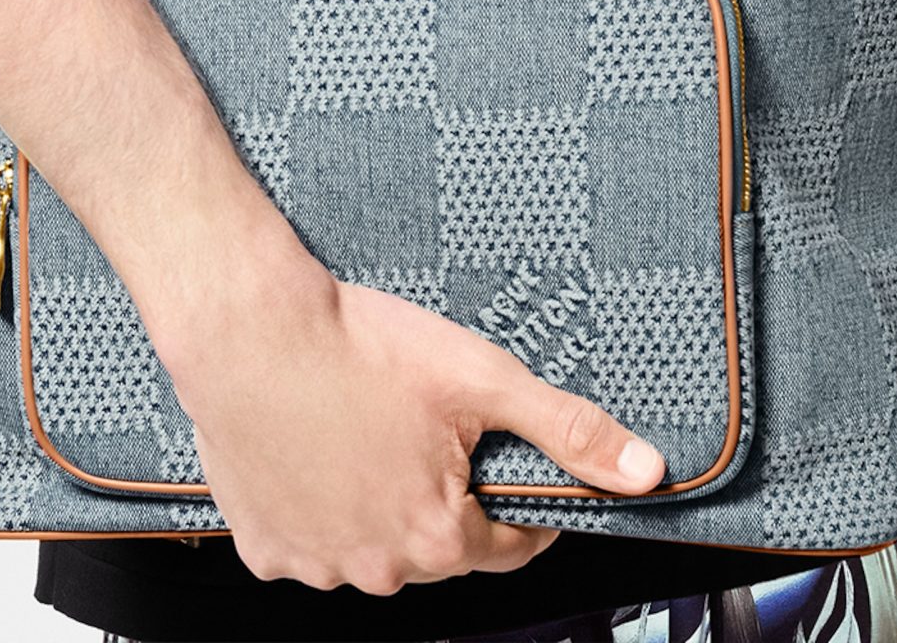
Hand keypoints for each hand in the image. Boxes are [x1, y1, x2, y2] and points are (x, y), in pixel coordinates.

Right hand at [169, 255, 668, 593]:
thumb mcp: (480, 377)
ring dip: (380, 506)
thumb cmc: (360, 346)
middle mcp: (376, 570)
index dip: (521, 507)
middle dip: (446, 498)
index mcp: (436, 539)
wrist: (250, 327)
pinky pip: (308, 541)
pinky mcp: (264, 547)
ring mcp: (314, 565)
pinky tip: (319, 451)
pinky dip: (318, 508)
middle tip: (430, 428)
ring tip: (370, 431)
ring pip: (372, 547)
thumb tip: (646, 473)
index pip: (508, 547)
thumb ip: (568, 430)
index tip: (509, 467)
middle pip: (437, 547)